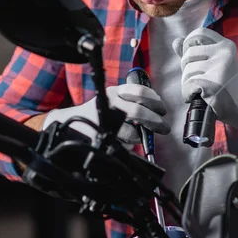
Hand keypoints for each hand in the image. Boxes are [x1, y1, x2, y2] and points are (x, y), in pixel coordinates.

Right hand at [42, 84, 169, 144]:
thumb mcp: (116, 101)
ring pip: (131, 131)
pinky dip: (128, 145)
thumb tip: (158, 112)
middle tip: (163, 127)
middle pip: (138, 112)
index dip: (155, 101)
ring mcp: (104, 120)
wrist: (73, 124)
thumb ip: (136, 103)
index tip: (162, 109)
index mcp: (115, 92)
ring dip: (140, 136)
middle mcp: (109, 104)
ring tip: (139, 136)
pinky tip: (125, 141)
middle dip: (155, 121)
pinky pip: (121, 143)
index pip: (140, 92)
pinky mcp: (101, 135)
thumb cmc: (101, 113)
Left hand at [172, 27, 237, 140]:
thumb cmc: (227, 85)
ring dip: (187, 83)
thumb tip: (175, 41)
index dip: (189, 43)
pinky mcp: (213, 85)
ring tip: (199, 89)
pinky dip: (187, 94)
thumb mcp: (215, 63)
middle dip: (186, 68)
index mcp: (226, 46)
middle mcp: (224, 54)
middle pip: (188, 54)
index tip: (192, 58)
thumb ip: (196, 52)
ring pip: (187, 71)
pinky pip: (187, 85)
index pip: (199, 33)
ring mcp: (219, 69)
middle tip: (196, 79)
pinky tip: (197, 97)